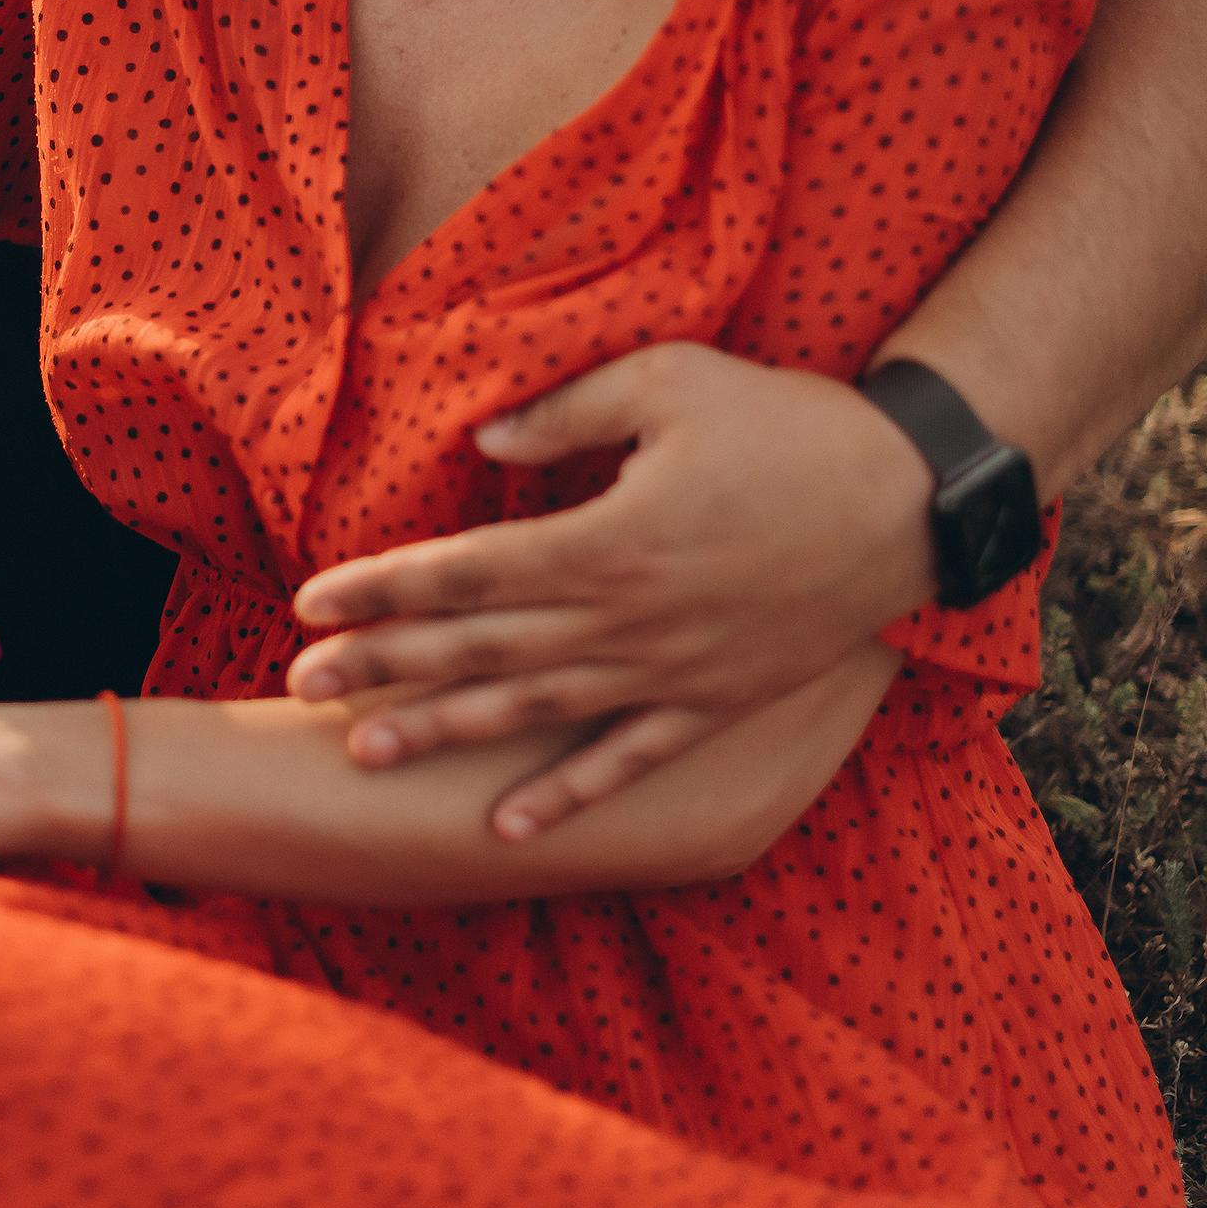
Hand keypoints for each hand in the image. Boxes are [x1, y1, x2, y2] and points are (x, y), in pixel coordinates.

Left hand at [287, 344, 936, 829]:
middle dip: (383, 668)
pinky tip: (506, 826)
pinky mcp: (715, 701)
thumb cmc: (788, 424)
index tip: (311, 605)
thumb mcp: (673, 380)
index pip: (466, 570)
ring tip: (364, 755)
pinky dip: (567, 796)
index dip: (383, 589)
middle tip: (298, 691)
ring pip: (536, 712)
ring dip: (446, 733)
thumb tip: (484, 445)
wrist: (910, 500)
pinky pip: (629, 759)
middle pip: (480, 649)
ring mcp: (671, 671)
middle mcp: (627, 620)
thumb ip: (568, 410)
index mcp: (607, 539)